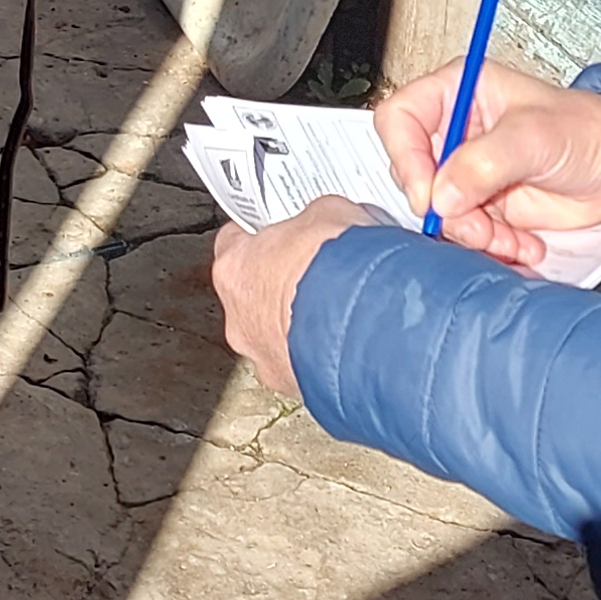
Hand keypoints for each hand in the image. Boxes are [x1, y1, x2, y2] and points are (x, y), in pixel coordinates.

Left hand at [208, 197, 370, 398]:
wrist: (366, 323)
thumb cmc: (337, 268)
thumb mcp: (329, 214)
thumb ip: (315, 218)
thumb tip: (325, 220)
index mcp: (234, 269)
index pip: (234, 244)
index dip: (262, 237)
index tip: (280, 234)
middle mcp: (239, 319)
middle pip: (255, 295)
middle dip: (286, 286)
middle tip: (321, 273)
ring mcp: (263, 357)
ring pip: (278, 337)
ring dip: (304, 325)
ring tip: (343, 310)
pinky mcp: (293, 386)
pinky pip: (305, 365)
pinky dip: (323, 354)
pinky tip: (351, 339)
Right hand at [373, 56, 600, 269]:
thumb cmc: (588, 131)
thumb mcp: (535, 136)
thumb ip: (484, 161)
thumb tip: (442, 193)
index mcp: (458, 92)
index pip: (400, 119)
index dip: (406, 157)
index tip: (428, 193)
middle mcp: (456, 131)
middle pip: (414, 173)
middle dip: (445, 207)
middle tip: (476, 223)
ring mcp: (466, 171)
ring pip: (438, 211)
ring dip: (471, 233)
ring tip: (507, 238)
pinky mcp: (481, 205)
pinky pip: (464, 233)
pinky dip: (490, 246)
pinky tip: (521, 244)